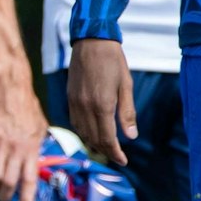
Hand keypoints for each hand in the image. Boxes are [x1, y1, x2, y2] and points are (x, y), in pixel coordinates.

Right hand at [0, 75, 46, 200]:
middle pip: (10, 183)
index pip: (30, 180)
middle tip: (1, 199)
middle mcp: (17, 150)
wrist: (9, 88)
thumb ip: (38, 145)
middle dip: (4, 196)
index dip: (26, 198)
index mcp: (32, 149)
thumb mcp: (41, 126)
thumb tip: (38, 158)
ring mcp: (0, 144)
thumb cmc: (27, 106)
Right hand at [66, 38, 134, 164]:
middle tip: (117, 156)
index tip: (123, 161)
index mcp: (102, 105)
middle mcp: (86, 107)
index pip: (108, 139)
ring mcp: (75, 103)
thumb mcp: (126, 85)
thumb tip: (131, 136)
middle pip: (94, 139)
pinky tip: (91, 133)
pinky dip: (83, 132)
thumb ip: (127, 112)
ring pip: (82, 133)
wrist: (91, 40)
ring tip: (106, 148)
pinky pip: (74, 122)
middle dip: (106, 151)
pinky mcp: (69, 97)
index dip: (115, 153)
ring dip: (94, 144)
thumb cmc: (113, 60)